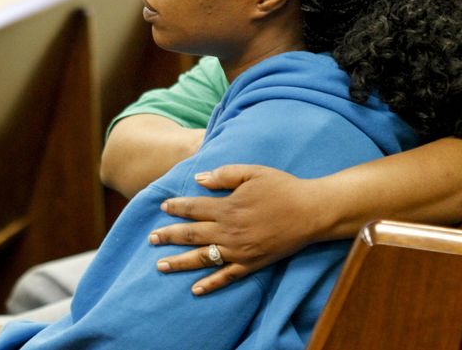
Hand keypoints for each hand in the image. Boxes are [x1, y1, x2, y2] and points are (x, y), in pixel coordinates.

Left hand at [149, 165, 324, 294]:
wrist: (311, 212)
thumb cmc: (283, 188)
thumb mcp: (253, 172)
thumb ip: (224, 175)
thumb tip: (199, 179)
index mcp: (228, 207)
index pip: (194, 208)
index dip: (176, 207)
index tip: (162, 208)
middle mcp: (229, 231)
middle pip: (191, 235)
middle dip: (168, 236)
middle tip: (150, 239)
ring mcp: (239, 251)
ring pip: (202, 258)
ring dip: (179, 263)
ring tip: (161, 265)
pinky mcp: (251, 264)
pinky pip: (226, 277)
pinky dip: (210, 284)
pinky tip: (196, 289)